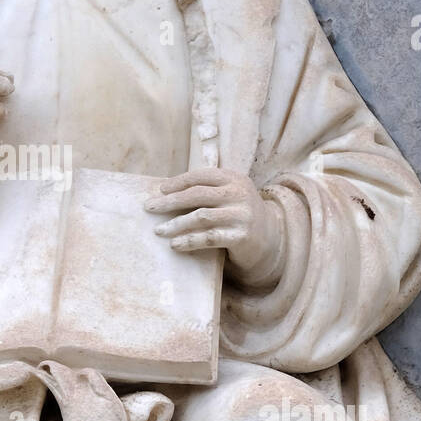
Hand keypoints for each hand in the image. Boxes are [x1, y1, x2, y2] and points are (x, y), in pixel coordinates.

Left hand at [144, 168, 284, 284]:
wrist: (270, 239)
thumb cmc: (238, 215)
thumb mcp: (228, 196)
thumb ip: (207, 190)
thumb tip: (166, 191)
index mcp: (234, 178)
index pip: (202, 176)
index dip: (179, 182)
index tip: (160, 190)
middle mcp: (239, 193)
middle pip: (197, 194)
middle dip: (170, 201)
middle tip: (149, 208)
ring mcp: (242, 215)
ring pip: (201, 217)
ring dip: (176, 224)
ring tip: (158, 230)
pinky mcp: (242, 236)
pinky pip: (209, 237)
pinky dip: (189, 241)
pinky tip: (175, 244)